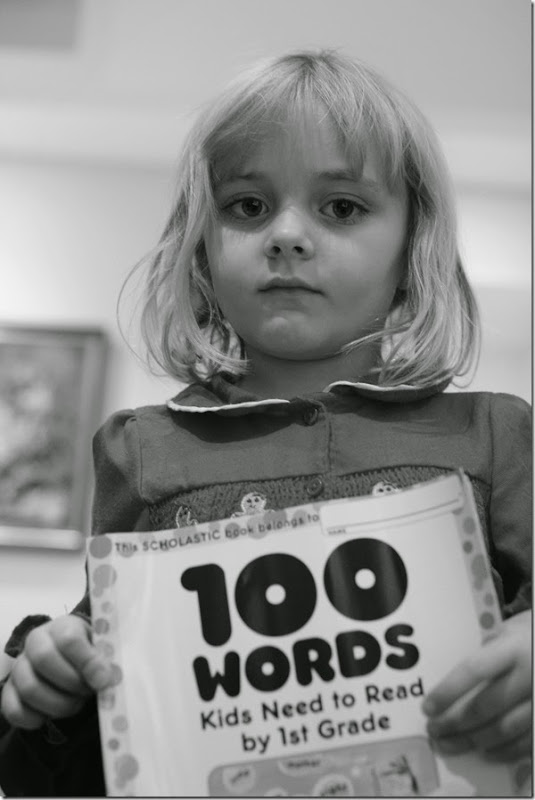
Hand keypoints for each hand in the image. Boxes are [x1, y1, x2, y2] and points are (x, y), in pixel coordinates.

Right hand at [1, 614, 113, 729]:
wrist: (71, 662)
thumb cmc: (90, 654)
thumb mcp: (102, 649)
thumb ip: (104, 659)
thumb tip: (106, 678)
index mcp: (61, 626)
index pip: (69, 639)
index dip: (88, 662)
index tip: (104, 680)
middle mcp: (35, 642)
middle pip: (44, 659)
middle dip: (71, 682)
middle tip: (88, 692)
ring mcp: (19, 667)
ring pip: (29, 688)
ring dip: (58, 704)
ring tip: (76, 704)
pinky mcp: (9, 691)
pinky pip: (14, 710)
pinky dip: (35, 719)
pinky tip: (52, 717)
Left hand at [422, 610, 531, 761]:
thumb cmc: (534, 637)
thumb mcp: (511, 631)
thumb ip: (488, 650)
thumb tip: (459, 675)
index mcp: (514, 649)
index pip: (473, 671)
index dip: (448, 691)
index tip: (427, 707)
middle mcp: (529, 676)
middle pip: (485, 706)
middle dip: (454, 722)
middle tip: (433, 730)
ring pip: (504, 730)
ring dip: (473, 741)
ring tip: (450, 744)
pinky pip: (527, 743)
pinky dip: (505, 751)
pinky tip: (486, 752)